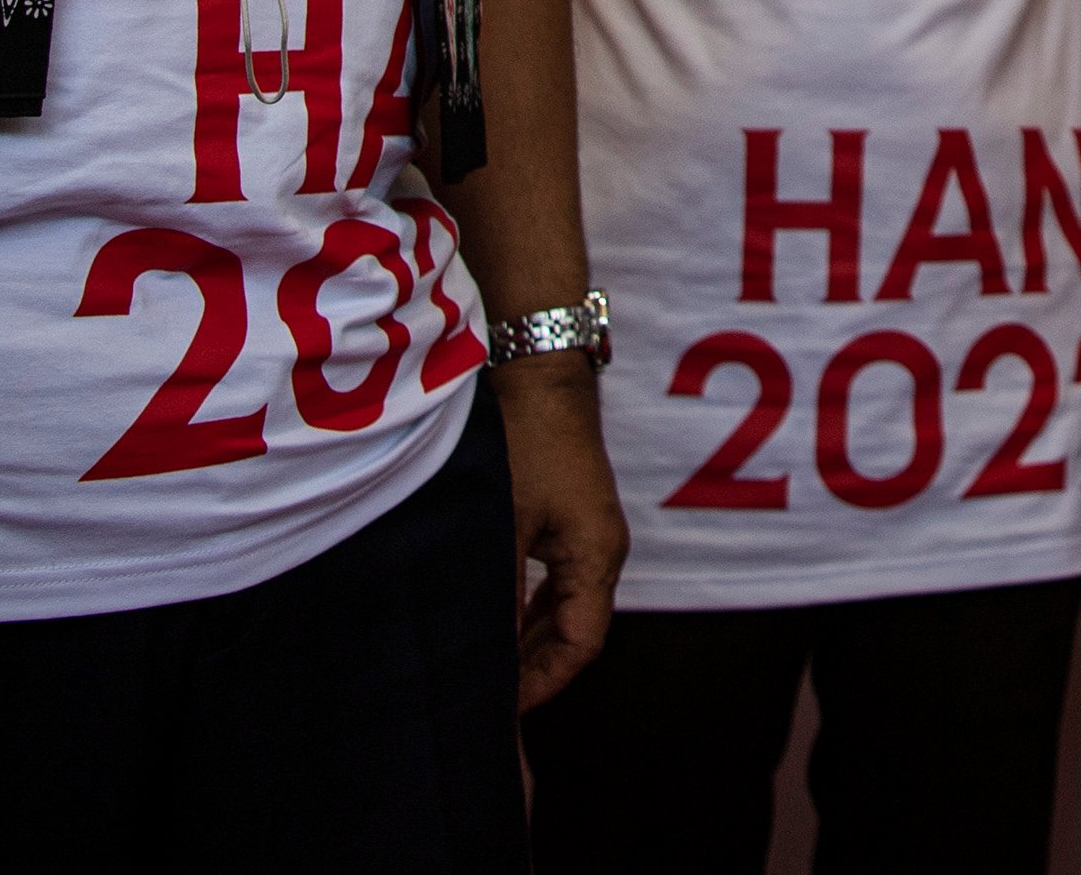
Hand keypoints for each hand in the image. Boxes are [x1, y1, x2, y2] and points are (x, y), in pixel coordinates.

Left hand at [494, 357, 626, 710]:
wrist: (538, 370)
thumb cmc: (522, 443)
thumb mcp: (500, 525)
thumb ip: (495, 591)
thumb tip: (479, 654)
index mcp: (596, 556)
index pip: (580, 644)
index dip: (542, 683)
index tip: (500, 710)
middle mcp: (602, 549)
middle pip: (575, 630)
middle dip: (532, 668)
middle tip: (484, 698)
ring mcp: (588, 530)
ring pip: (563, 606)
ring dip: (526, 638)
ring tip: (483, 667)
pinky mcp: (570, 514)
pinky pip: (555, 579)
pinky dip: (526, 607)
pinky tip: (493, 616)